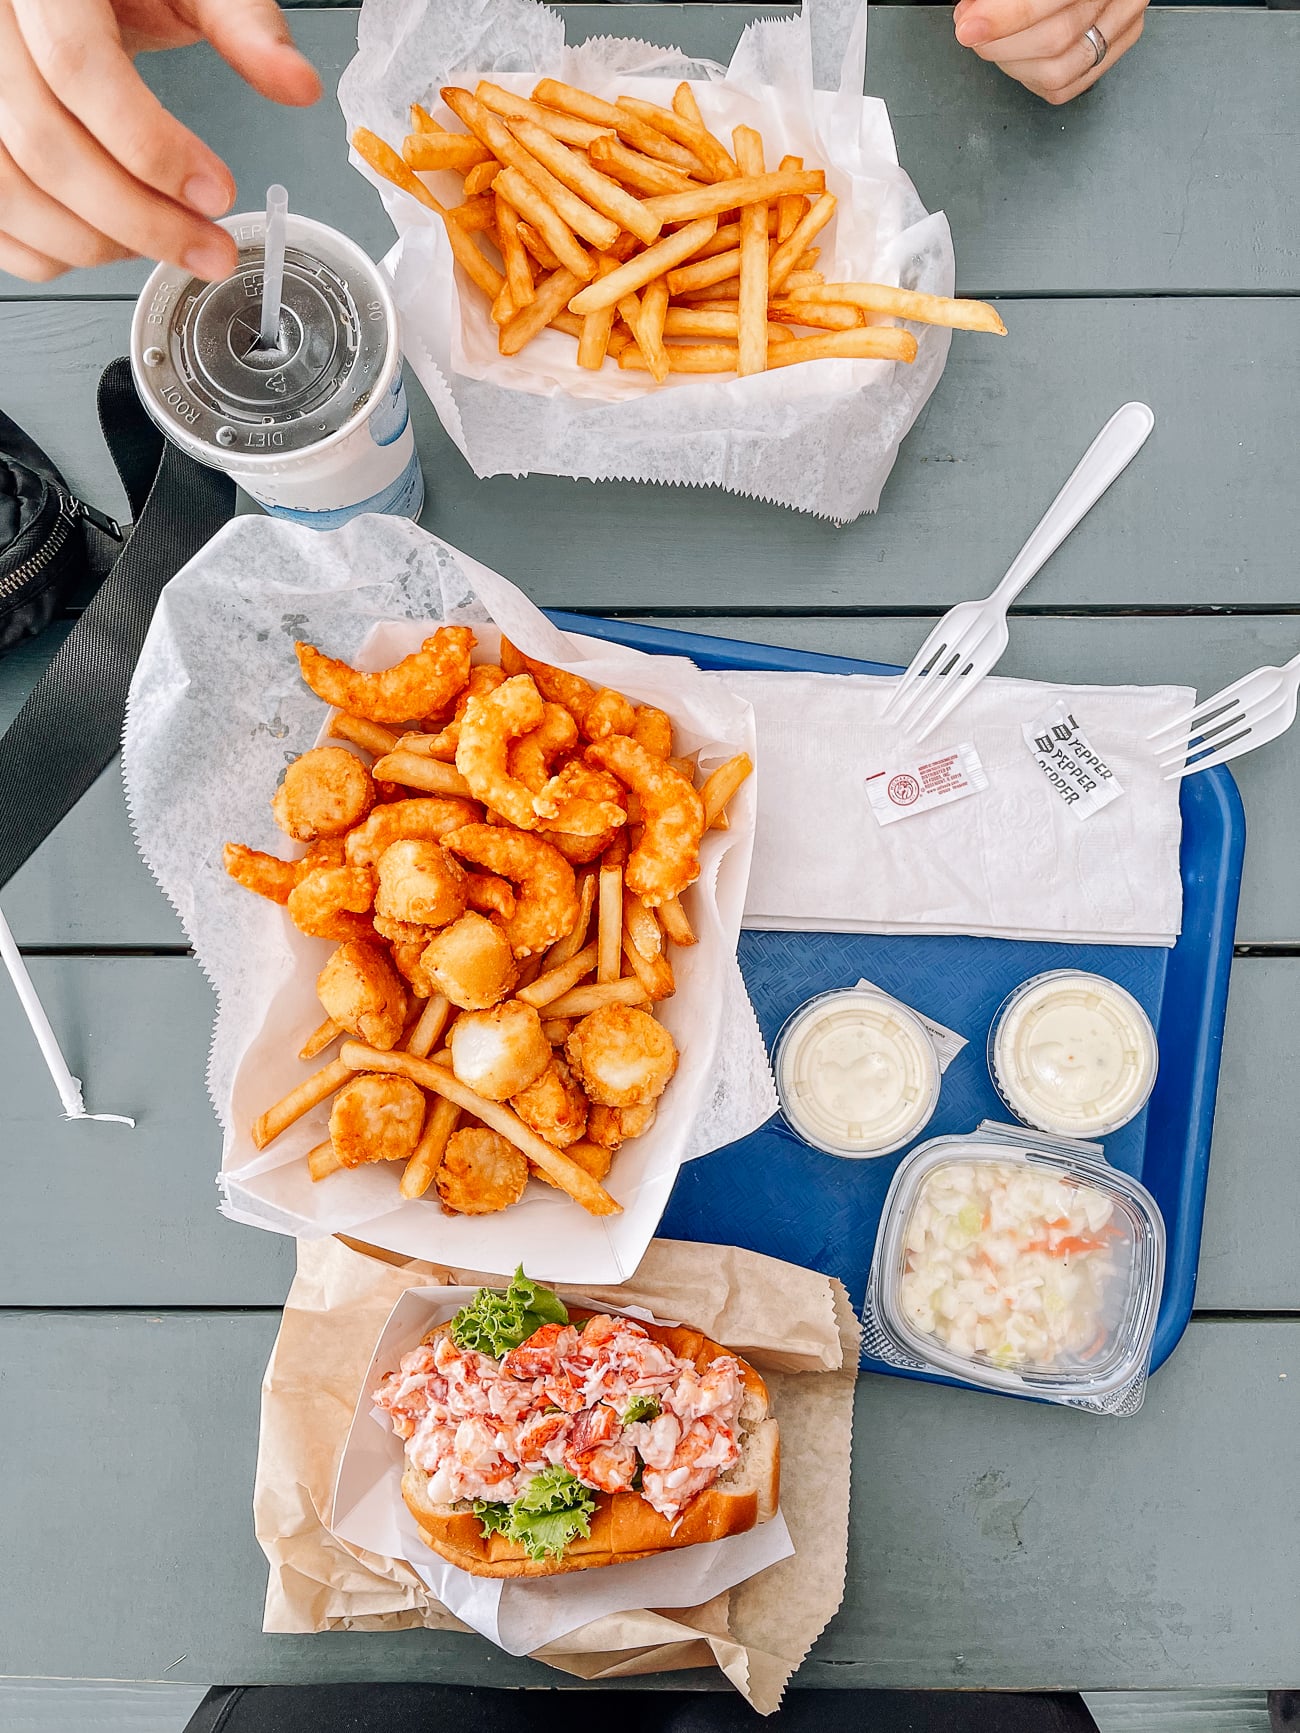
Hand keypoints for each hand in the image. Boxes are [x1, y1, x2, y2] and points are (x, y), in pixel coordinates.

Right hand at [0, 0, 319, 282]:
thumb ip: (245, 27)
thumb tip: (299, 84)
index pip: (78, 70)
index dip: (150, 147)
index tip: (216, 193)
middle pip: (46, 147)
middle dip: (140, 219)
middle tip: (209, 249)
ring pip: (12, 191)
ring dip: (96, 242)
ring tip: (166, 243)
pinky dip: (51, 250)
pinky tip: (111, 244)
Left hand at [953, 0, 1146, 103]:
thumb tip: (971, 15)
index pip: (1047, 2)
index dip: (1004, 19)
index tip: (969, 28)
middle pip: (1055, 40)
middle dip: (1000, 44)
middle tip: (972, 32)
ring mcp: (1122, 25)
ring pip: (1059, 72)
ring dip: (1012, 63)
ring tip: (992, 43)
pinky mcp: (1114, 49)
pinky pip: (1065, 87)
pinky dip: (1031, 78)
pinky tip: (1018, 57)